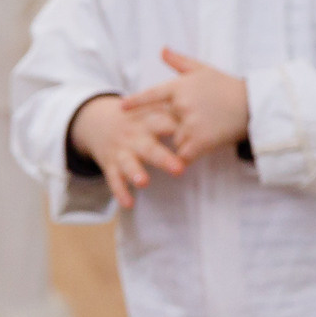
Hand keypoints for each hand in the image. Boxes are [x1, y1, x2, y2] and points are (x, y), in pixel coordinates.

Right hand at [68, 93, 183, 209]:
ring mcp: (121, 151)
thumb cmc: (139, 121)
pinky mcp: (110, 165)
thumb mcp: (153, 112)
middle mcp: (134, 136)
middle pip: (149, 147)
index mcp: (147, 121)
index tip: (194, 137)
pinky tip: (129, 204)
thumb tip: (217, 115)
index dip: (177, 131)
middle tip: (179, 168)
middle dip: (162, 158)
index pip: (164, 125)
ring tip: (144, 182)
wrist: (98, 123)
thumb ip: (177, 116)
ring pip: (129, 163)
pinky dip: (120, 192)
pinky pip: (114, 180)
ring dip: (135, 172)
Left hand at [123, 49, 249, 165]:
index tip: (121, 108)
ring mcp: (191, 124)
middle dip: (164, 127)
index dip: (136, 102)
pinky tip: (190, 155)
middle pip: (162, 122)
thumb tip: (162, 50)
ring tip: (196, 137)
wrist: (255, 104)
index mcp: (180, 87)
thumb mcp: (203, 70)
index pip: (152, 95)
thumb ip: (179, 62)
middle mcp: (182, 105)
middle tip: (169, 128)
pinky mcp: (201, 141)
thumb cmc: (228, 86)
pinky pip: (183, 154)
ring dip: (180, 141)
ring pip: (173, 139)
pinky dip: (185, 156)